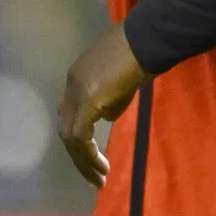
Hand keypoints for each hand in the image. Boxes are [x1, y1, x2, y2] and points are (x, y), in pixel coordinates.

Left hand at [56, 24, 149, 187]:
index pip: (71, 115)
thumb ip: (112, 99)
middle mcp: (71, 85)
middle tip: (95, 175)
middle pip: (66, 128)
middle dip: (79, 156)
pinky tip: (100, 165)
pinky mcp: (88, 100)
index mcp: (77, 77)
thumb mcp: (124, 80)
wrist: (149, 38)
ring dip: (83, 160)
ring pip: (70, 136)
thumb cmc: (143, 53)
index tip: (93, 157)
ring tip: (100, 177)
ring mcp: (77, 92)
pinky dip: (87, 153)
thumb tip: (106, 117)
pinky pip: (80, 135)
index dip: (80, 139)